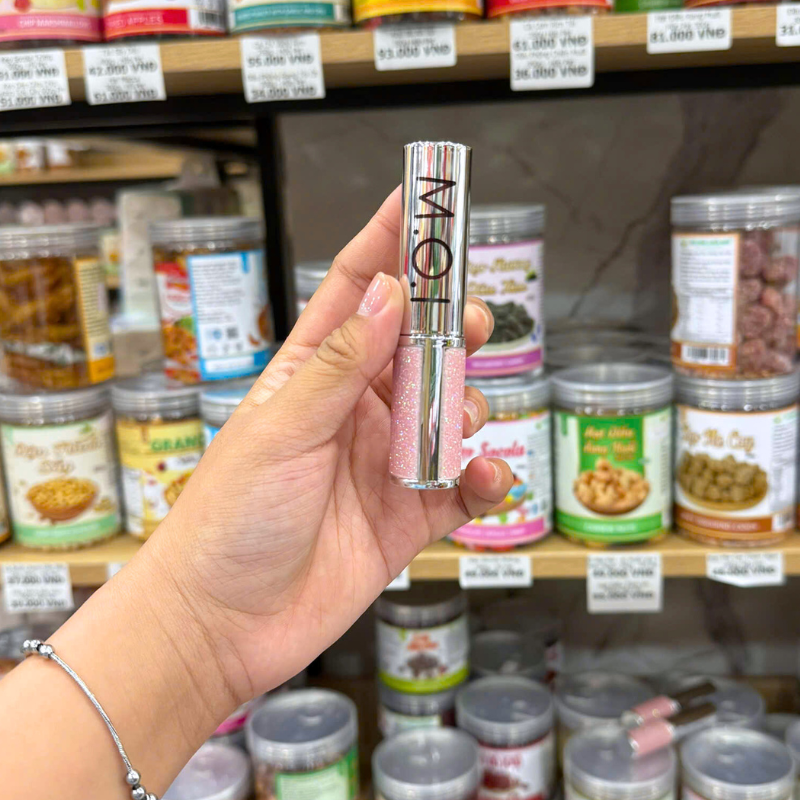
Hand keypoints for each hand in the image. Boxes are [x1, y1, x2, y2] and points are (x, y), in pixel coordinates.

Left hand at [142, 186, 512, 704]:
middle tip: (473, 320)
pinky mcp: (407, 515)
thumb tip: (388, 295)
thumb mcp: (284, 430)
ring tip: (465, 415)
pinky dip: (483, 478)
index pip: (357, 292)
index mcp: (313, 376)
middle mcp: (353, 411)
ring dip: (470, 404)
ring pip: (450, 411)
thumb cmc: (229, 520)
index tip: (425, 200)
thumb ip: (341, 365)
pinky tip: (482, 476)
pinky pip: (461, 486)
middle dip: (452, 327)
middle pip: (418, 347)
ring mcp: (384, 462)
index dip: (391, 243)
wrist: (223, 624)